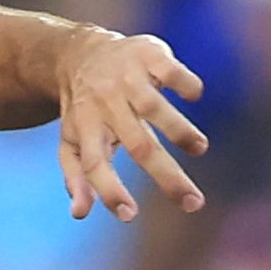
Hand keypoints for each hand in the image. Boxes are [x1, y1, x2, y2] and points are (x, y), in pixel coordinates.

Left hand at [56, 32, 208, 220]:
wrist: (81, 53)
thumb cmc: (83, 110)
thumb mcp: (71, 142)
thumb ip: (76, 178)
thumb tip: (80, 214)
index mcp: (86, 128)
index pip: (95, 164)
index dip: (110, 190)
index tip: (130, 215)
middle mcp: (106, 103)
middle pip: (138, 145)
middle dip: (168, 177)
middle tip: (194, 203)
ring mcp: (127, 77)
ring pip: (154, 108)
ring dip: (181, 131)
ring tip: (198, 148)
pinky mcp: (147, 54)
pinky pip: (171, 71)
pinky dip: (186, 85)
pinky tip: (193, 97)